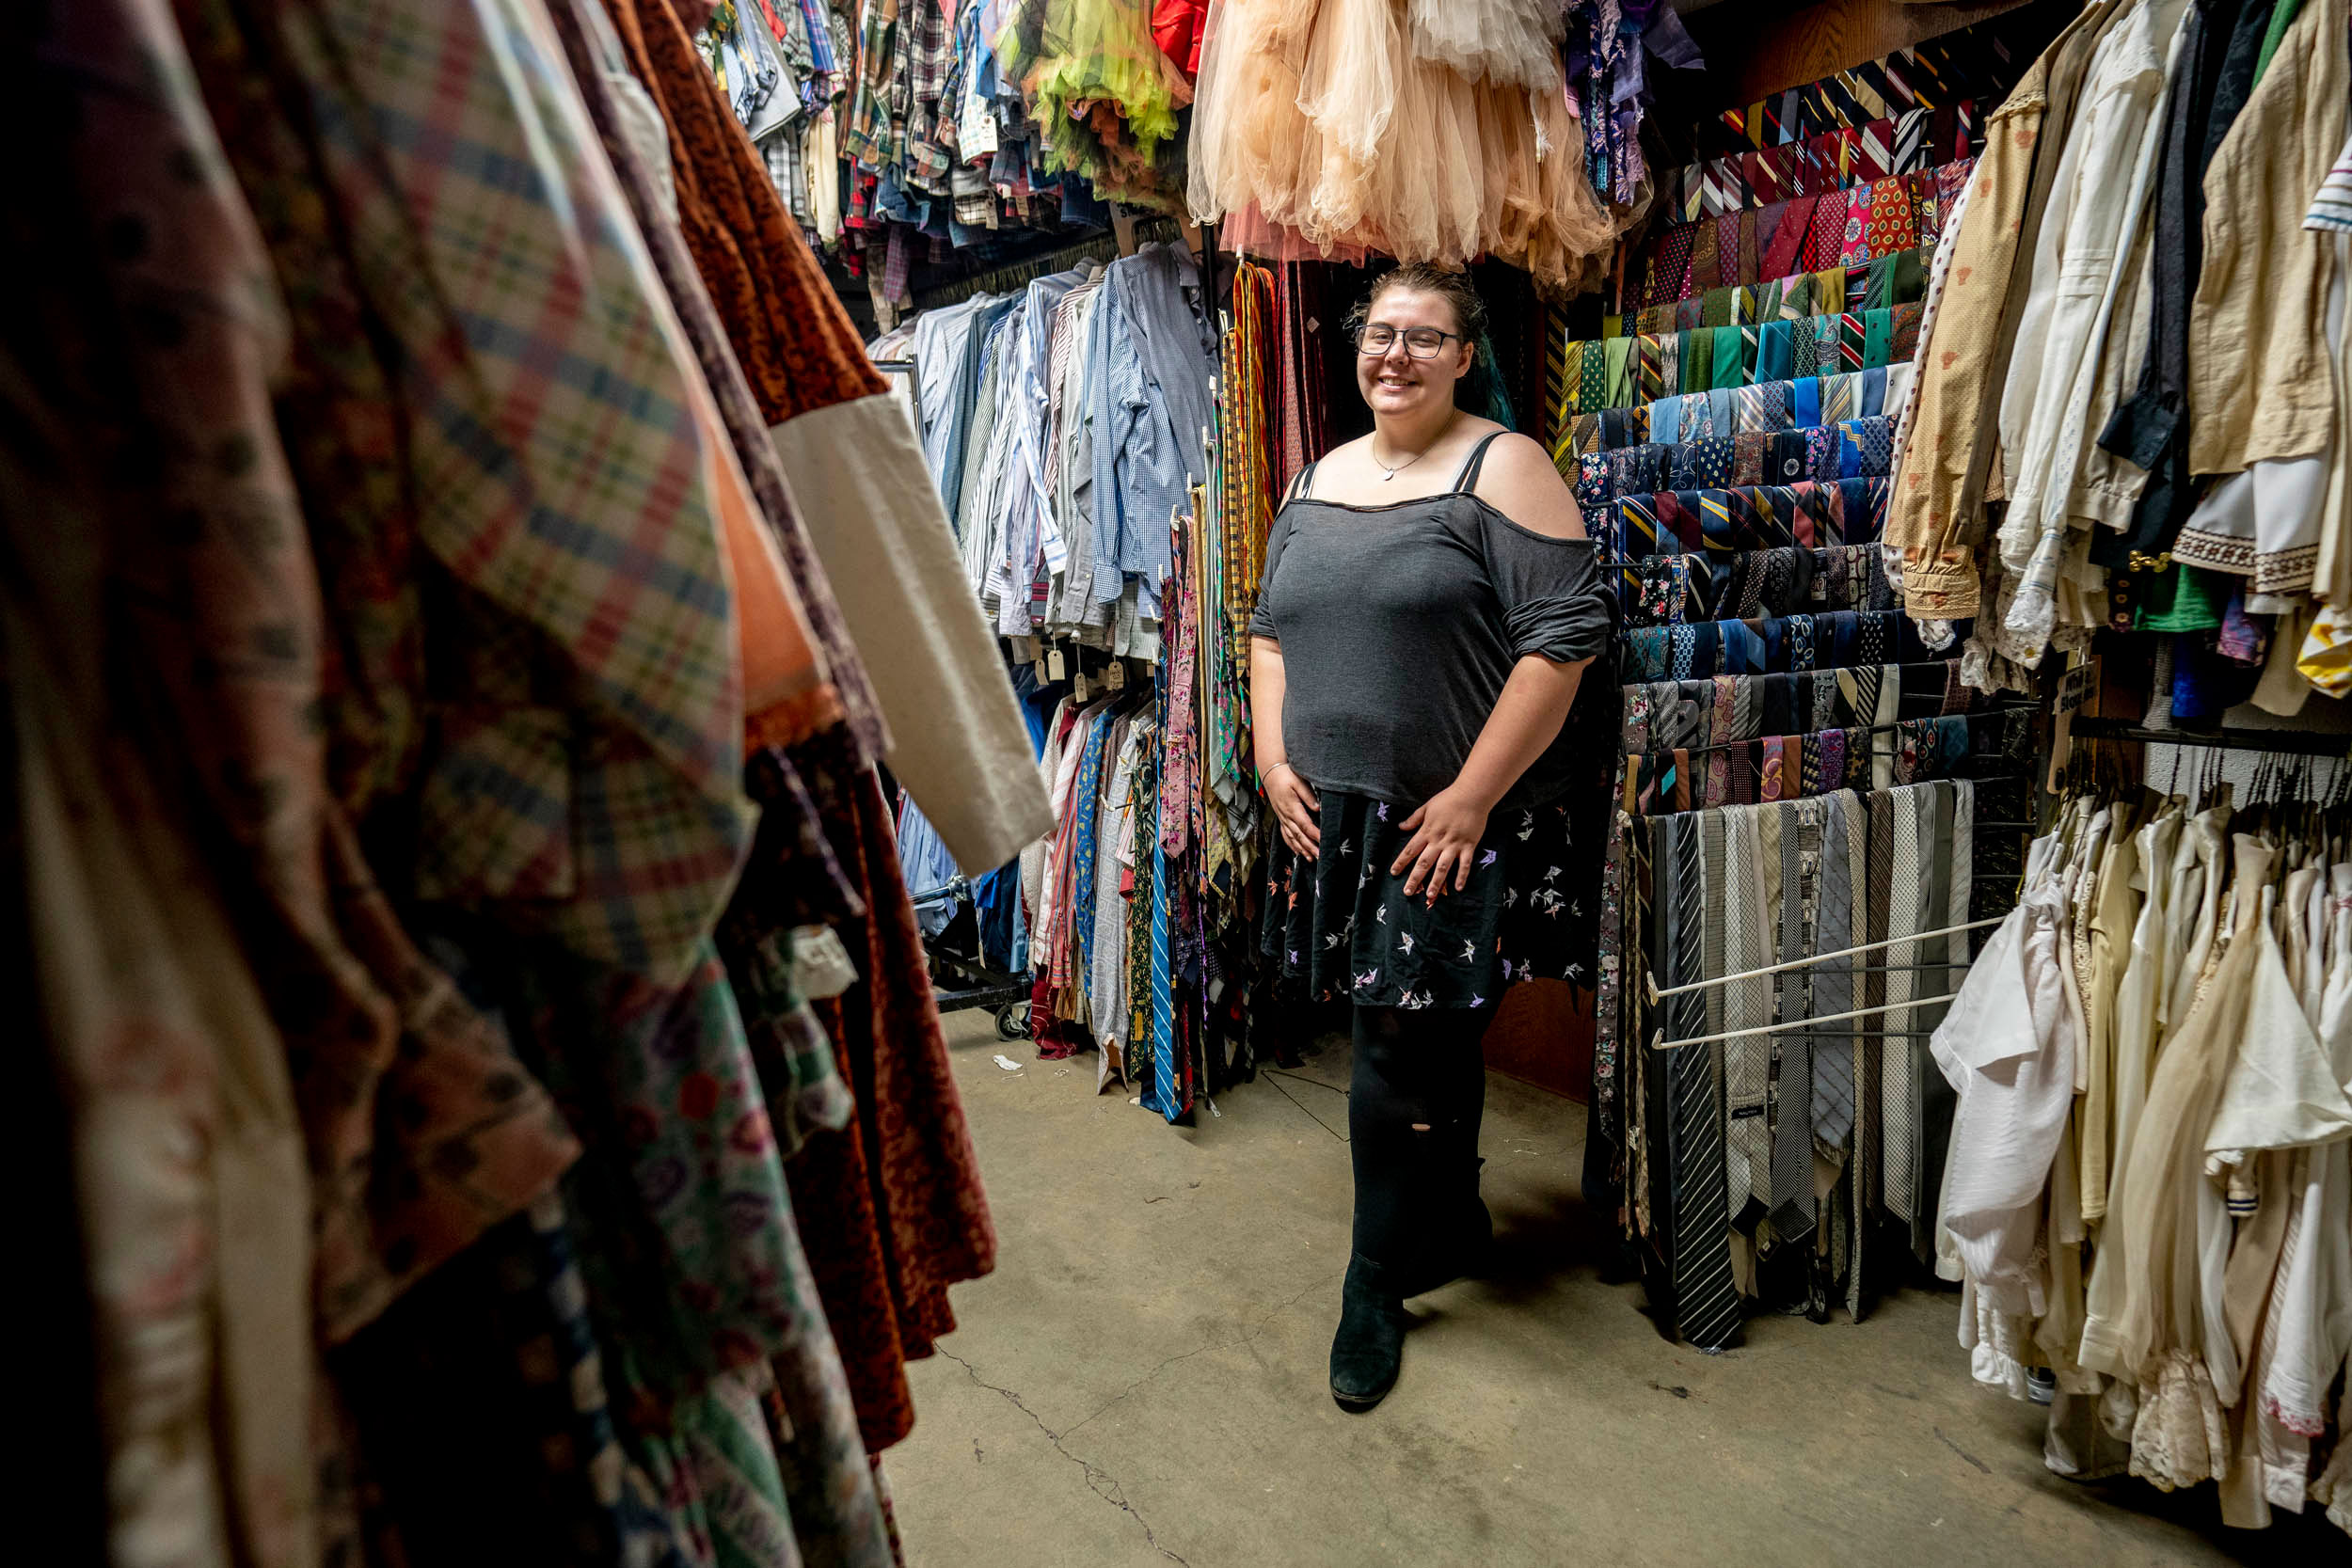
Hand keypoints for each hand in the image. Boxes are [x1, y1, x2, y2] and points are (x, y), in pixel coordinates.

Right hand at [1265, 764, 1320, 859]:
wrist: (1271, 773)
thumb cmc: (1286, 775)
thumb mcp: (1299, 782)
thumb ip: (1308, 796)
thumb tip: (1317, 808)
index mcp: (1292, 808)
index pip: (1306, 825)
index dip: (1315, 835)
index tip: (1324, 841)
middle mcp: (1286, 816)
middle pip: (1299, 835)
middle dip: (1310, 847)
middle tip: (1320, 856)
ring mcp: (1282, 818)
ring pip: (1292, 837)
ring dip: (1301, 849)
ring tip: (1311, 858)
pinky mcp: (1281, 817)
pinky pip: (1285, 834)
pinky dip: (1291, 844)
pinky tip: (1297, 851)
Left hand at [1390, 785, 1490, 904]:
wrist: (1472, 795)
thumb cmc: (1448, 799)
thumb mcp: (1427, 807)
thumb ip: (1414, 819)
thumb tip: (1400, 827)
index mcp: (1427, 831)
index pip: (1410, 850)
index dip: (1401, 862)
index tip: (1394, 872)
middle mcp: (1439, 841)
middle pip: (1424, 863)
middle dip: (1415, 879)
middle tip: (1408, 892)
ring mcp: (1454, 845)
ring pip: (1443, 867)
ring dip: (1436, 883)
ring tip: (1430, 896)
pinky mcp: (1469, 846)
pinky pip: (1465, 864)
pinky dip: (1462, 876)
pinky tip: (1458, 888)